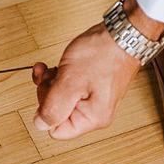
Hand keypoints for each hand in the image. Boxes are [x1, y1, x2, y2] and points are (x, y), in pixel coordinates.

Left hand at [32, 0, 163, 139]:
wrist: (123, 33)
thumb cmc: (104, 53)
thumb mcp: (70, 81)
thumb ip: (53, 107)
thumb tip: (41, 124)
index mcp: (93, 117)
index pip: (57, 130)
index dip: (46, 110)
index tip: (48, 91)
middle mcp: (95, 112)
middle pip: (58, 113)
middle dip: (48, 93)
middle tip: (51, 76)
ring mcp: (94, 98)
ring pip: (60, 98)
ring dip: (51, 82)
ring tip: (53, 68)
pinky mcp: (92, 85)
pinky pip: (68, 88)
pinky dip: (59, 76)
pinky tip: (57, 66)